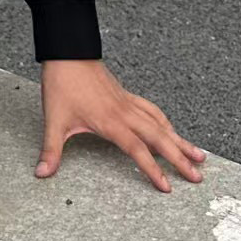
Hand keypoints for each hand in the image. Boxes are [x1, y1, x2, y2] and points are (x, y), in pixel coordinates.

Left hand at [35, 59, 206, 192]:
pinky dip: (165, 122)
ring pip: (161, 124)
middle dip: (180, 158)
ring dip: (179, 140)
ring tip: (198, 155)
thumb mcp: (53, 120)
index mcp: (110, 122)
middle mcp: (124, 113)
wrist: (67, 53)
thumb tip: (42, 172)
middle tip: (197, 175)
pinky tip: (171, 129)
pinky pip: (152, 111)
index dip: (152, 170)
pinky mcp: (126, 96)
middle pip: (159, 138)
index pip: (137, 150)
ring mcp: (127, 103)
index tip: (166, 187)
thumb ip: (51, 150)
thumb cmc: (62, 84)